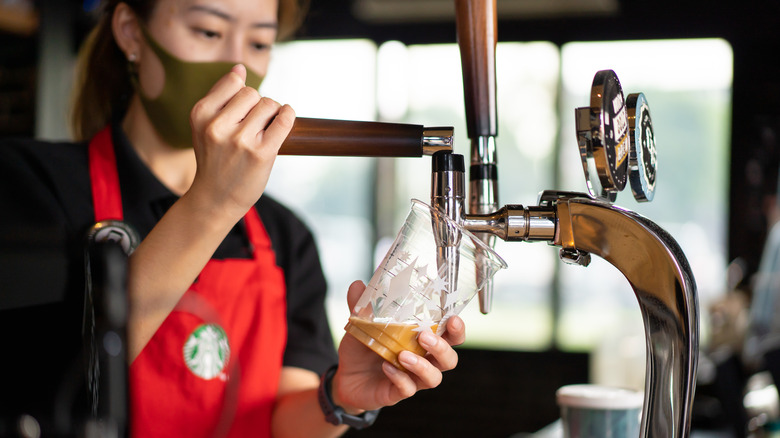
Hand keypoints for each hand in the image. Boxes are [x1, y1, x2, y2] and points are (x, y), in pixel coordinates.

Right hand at [188, 64, 294, 220]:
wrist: (215, 198)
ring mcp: (240, 141)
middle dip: (258, 105)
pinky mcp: (261, 154)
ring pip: (269, 105)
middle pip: (253, 93)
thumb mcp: (205, 125)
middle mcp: (218, 126)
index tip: (242, 110)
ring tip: (264, 130)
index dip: (242, 94)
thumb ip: (220, 95)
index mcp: (200, 114)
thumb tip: (240, 68)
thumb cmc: (214, 159)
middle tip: (254, 125)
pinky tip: (286, 117)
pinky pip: (283, 120)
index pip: (234, 83)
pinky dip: (288, 115)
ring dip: (272, 113)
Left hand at [331, 281, 465, 412]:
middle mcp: (422, 360)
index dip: (457, 330)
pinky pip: (407, 390)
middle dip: (443, 348)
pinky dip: (399, 378)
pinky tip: (387, 367)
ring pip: (433, 378)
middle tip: (425, 336)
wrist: (344, 377)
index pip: (450, 336)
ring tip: (403, 355)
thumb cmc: (363, 348)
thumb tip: (357, 284)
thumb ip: (363, 306)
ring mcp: (412, 378)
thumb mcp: (361, 324)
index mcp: (421, 341)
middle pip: (449, 359)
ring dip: (422, 366)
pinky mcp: (397, 393)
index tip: (453, 319)